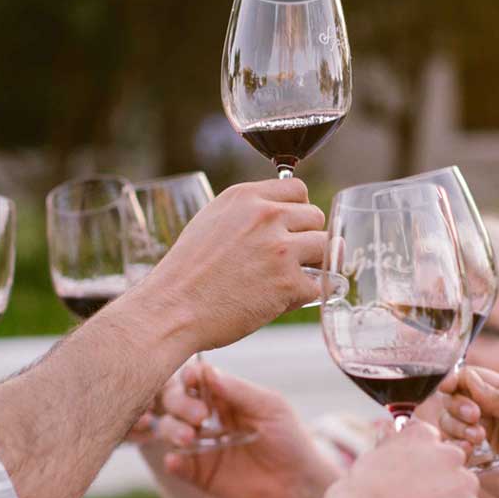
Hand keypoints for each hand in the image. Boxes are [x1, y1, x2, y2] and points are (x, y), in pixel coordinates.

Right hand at [123, 179, 326, 352]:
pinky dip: (305, 294)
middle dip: (306, 237)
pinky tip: (280, 299)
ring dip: (313, 264)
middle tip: (285, 259)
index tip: (289, 227)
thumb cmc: (187, 273)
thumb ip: (248, 213)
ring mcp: (280, 248)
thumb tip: (285, 216)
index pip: (297, 188)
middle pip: (316, 216)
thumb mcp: (212, 221)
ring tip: (286, 278)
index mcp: (245, 197)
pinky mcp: (288, 282)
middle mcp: (266, 216)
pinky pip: (320, 283)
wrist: (172, 309)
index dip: (297, 210)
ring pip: (326, 246)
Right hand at [150, 361, 340, 497]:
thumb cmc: (288, 438)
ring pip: (169, 429)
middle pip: (175, 401)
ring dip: (173, 429)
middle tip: (199, 415)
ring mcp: (200, 445)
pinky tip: (175, 460)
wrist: (298, 484)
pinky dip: (173, 461)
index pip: (196, 379)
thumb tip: (207, 371)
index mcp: (223, 396)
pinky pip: (177, 465)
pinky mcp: (199, 473)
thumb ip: (238, 390)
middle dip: (179, 403)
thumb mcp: (269, 407)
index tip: (191, 378)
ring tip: (189, 437)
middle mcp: (206, 417)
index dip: (189, 376)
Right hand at [320, 421, 484, 497]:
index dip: (422, 464)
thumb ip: (389, 444)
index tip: (411, 480)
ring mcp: (465, 482)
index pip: (433, 442)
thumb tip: (390, 429)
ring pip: (464, 494)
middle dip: (441, 484)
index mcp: (422, 435)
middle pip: (454, 467)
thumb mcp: (369, 460)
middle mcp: (449, 452)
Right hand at [434, 367, 498, 497]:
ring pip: (447, 420)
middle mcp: (486, 410)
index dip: (456, 378)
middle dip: (458, 404)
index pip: (471, 377)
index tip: (449, 386)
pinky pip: (449, 446)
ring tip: (479, 439)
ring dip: (457, 426)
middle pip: (453, 396)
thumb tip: (470, 380)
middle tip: (474, 417)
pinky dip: (454, 445)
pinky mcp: (469, 456)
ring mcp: (476, 433)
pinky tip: (470, 451)